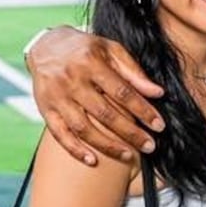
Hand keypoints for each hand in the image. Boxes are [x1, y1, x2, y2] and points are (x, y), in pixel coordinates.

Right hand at [27, 27, 164, 166]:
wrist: (46, 45)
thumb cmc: (85, 49)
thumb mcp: (111, 50)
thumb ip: (133, 72)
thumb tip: (157, 93)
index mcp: (91, 62)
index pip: (122, 91)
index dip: (142, 110)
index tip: (159, 125)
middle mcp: (72, 80)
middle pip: (104, 113)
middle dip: (130, 132)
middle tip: (150, 146)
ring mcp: (57, 96)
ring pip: (83, 127)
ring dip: (107, 145)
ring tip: (128, 155)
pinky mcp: (46, 109)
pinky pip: (60, 134)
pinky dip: (75, 149)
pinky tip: (92, 161)